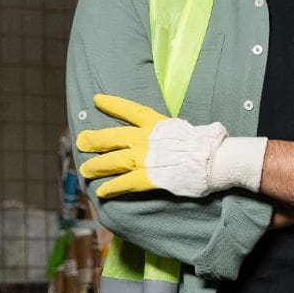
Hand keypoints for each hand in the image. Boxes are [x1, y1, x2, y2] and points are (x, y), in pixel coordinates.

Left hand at [77, 94, 264, 198]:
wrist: (213, 159)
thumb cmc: (207, 143)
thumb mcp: (185, 128)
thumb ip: (173, 131)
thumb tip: (177, 133)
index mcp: (155, 123)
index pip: (128, 110)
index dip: (112, 104)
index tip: (96, 99)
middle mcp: (144, 139)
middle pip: (112, 137)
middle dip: (94, 139)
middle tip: (80, 141)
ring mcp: (144, 158)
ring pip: (112, 161)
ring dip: (96, 166)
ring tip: (85, 170)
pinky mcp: (147, 178)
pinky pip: (124, 183)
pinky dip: (111, 188)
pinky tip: (101, 192)